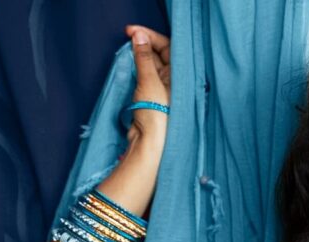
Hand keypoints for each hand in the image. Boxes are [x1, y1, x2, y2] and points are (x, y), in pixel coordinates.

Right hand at [123, 25, 170, 148]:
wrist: (150, 143)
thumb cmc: (157, 115)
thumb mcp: (149, 82)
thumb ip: (144, 58)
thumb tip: (139, 36)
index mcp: (182, 77)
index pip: (169, 48)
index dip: (151, 37)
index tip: (132, 31)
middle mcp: (175, 82)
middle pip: (161, 55)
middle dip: (144, 44)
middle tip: (128, 37)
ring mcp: (164, 90)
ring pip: (151, 65)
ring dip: (139, 56)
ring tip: (127, 51)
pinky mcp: (153, 98)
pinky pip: (145, 76)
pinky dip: (137, 68)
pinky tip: (128, 65)